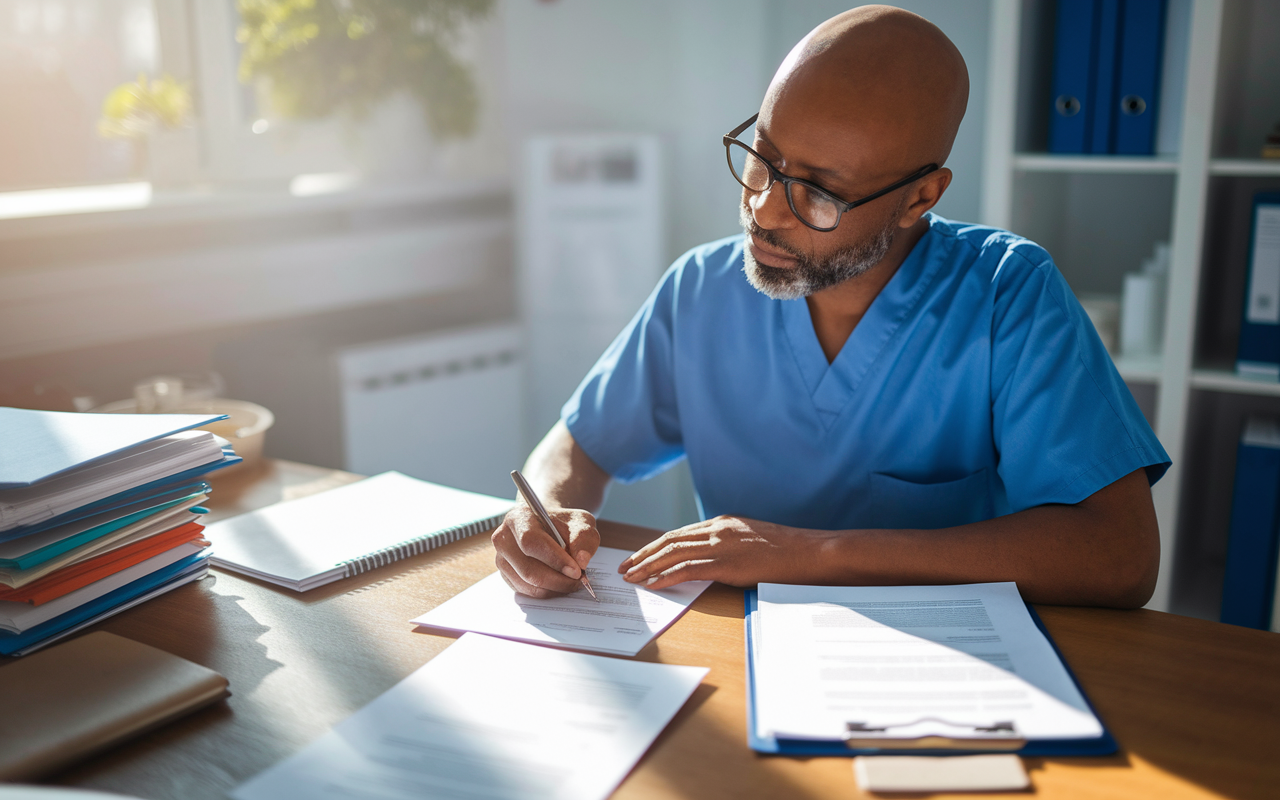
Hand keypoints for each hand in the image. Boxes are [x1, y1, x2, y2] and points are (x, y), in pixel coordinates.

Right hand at [492, 505, 600, 597]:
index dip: (554, 559)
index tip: (576, 571)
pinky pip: (527, 592)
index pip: (531, 542)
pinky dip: (547, 592)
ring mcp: (501, 559)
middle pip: (528, 569)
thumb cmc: (562, 524)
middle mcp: (504, 539)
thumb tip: (581, 562)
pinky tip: (559, 584)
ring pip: (528, 584)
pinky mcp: (505, 575)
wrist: (547, 526)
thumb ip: (584, 538)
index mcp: (519, 518)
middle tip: (578, 581)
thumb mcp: (580, 522)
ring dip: (554, 588)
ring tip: (572, 581)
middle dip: (558, 580)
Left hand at [618, 515, 816, 588]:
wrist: (813, 552)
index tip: (638, 556)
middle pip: (669, 540)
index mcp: (723, 523)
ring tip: (630, 577)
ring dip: (647, 566)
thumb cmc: (789, 552)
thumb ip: (730, 545)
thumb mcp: (753, 540)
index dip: (654, 545)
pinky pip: (689, 569)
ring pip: (673, 553)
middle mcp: (718, 529)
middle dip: (643, 555)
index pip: (679, 533)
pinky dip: (666, 576)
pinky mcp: (728, 563)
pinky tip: (652, 585)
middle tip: (624, 567)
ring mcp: (722, 545)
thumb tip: (712, 559)